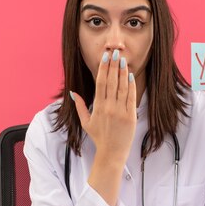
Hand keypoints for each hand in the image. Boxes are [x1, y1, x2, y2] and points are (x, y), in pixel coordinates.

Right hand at [71, 49, 136, 166]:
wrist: (111, 153)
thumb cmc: (99, 137)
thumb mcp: (85, 122)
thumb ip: (80, 106)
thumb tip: (73, 92)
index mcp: (97, 107)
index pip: (100, 83)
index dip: (103, 69)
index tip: (105, 57)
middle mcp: (109, 107)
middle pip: (111, 82)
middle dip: (113, 65)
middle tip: (115, 52)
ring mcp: (120, 111)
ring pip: (122, 87)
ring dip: (122, 72)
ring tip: (123, 60)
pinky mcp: (130, 116)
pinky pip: (131, 97)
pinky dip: (131, 85)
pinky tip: (130, 75)